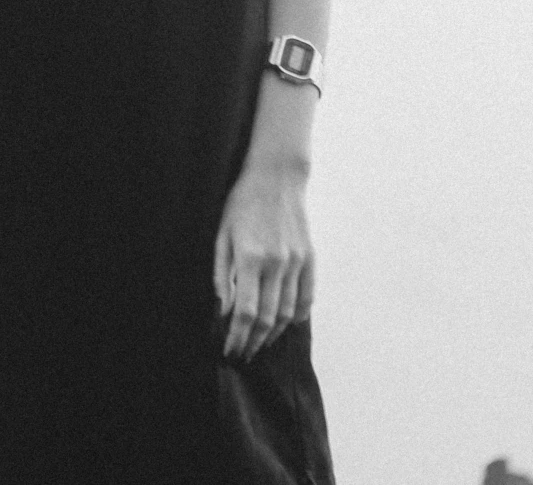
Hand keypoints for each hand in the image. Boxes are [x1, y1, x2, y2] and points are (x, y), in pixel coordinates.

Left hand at [212, 157, 313, 361]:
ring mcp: (297, 262)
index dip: (237, 336)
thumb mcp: (222, 235)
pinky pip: (306, 297)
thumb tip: (223, 309)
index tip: (229, 350)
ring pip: (288, 312)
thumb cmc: (243, 204)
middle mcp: (277, 264)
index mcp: (251, 258)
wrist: (276, 178)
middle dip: (252, 342)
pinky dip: (297, 317)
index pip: (245, 312)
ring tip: (258, 344)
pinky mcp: (310, 259)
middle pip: (268, 318)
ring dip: (272, 334)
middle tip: (242, 354)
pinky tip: (284, 325)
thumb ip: (222, 274)